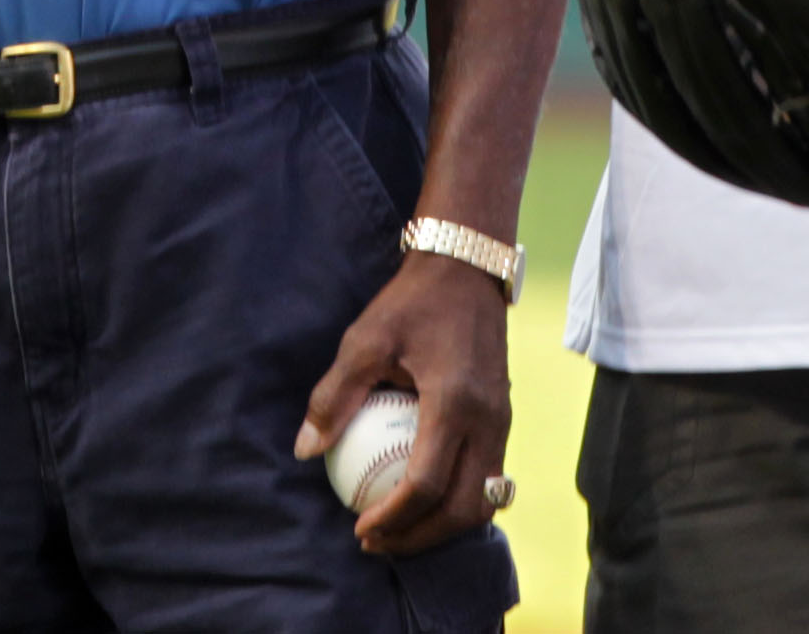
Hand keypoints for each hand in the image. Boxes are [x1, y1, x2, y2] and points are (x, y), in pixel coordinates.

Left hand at [293, 250, 509, 555]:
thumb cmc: (411, 303)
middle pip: (461, 509)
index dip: (391, 518)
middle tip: (376, 541)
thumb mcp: (364, 340)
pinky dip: (458, 502)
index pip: (425, 484)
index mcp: (454, 403)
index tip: (359, 529)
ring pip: (482, 502)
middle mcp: (487, 421)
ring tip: (400, 529)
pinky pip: (488, 480)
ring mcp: (502, 423)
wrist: (467, 267)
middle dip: (419, 537)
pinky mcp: (504, 420)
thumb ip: (334, 396)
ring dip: (442, 526)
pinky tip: (422, 500)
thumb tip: (304, 450)